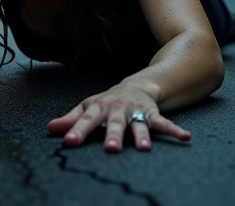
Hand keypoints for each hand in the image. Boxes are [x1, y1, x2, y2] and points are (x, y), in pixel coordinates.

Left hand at [46, 83, 190, 152]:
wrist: (135, 86)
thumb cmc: (107, 102)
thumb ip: (71, 119)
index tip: (69, 142)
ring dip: (142, 135)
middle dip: (113, 135)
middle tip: (111, 149)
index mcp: (99, 108)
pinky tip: (184, 138)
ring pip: (139, 124)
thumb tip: (50, 128)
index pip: (86, 119)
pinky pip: (164, 123)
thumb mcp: (87, 107)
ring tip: (144, 148)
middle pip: (115, 123)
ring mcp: (136, 111)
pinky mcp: (152, 114)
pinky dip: (174, 130)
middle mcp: (118, 109)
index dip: (77, 130)